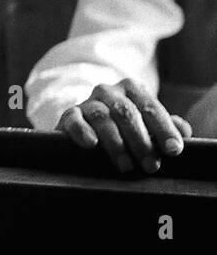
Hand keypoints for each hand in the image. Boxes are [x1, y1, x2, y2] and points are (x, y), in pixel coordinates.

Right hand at [56, 78, 190, 173]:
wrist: (87, 121)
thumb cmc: (124, 126)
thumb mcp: (146, 123)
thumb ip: (166, 126)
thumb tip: (183, 132)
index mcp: (132, 89)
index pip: (151, 107)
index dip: (164, 129)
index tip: (173, 150)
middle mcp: (109, 91)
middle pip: (127, 113)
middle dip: (141, 141)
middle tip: (150, 165)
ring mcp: (88, 101)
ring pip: (102, 117)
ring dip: (116, 143)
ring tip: (126, 165)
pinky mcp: (69, 115)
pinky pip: (74, 120)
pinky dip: (82, 131)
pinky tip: (92, 145)